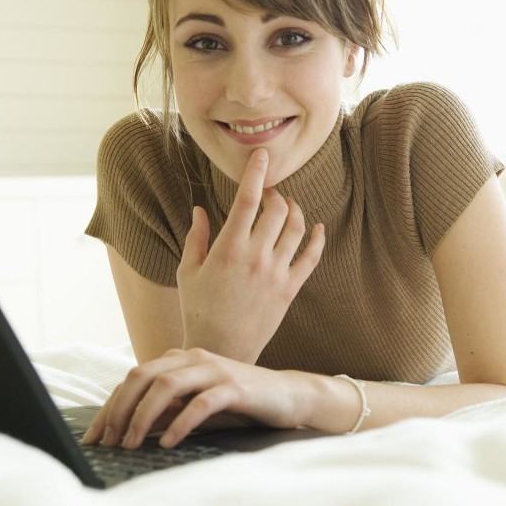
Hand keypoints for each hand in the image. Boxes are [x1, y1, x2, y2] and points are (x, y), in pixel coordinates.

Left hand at [81, 347, 304, 449]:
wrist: (289, 395)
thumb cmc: (238, 403)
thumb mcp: (195, 405)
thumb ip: (166, 410)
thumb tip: (127, 430)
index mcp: (180, 359)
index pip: (134, 378)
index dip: (110, 406)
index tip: (93, 437)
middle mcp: (193, 358)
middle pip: (142, 375)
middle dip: (119, 409)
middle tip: (106, 441)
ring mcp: (215, 370)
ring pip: (167, 385)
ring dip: (143, 416)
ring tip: (131, 443)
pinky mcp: (235, 387)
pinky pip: (201, 402)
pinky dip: (180, 423)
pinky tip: (168, 443)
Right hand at [177, 148, 325, 362]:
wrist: (221, 349)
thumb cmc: (198, 310)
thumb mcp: (187, 271)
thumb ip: (196, 237)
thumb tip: (200, 209)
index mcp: (228, 249)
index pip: (247, 201)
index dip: (256, 174)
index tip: (261, 156)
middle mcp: (256, 257)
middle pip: (277, 210)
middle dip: (274, 194)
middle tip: (268, 193)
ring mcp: (276, 273)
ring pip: (297, 228)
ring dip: (294, 210)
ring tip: (286, 206)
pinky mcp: (290, 289)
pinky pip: (311, 257)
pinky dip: (318, 238)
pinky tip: (317, 227)